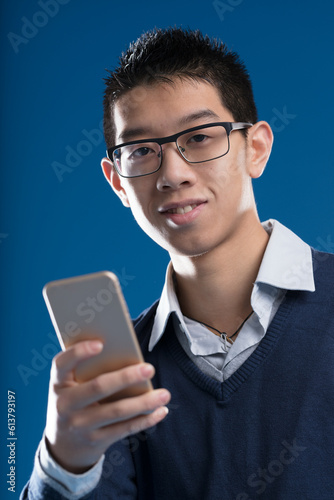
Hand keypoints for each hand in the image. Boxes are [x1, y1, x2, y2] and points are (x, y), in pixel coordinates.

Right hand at [44, 340, 170, 472]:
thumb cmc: (75, 401)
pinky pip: (124, 429)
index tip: (101, 343)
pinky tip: (160, 411)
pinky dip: (145, 420)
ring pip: (116, 412)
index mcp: (58, 384)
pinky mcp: (95, 441)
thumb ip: (88, 370)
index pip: (62, 364)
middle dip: (126, 377)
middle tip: (149, 368)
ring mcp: (80, 425)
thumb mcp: (71, 386)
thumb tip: (126, 352)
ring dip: (143, 402)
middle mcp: (65, 405)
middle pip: (98, 387)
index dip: (79, 352)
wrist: (63, 446)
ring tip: (164, 394)